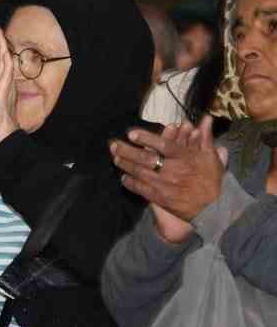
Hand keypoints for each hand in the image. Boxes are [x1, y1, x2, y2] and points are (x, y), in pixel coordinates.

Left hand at [0, 25, 20, 145]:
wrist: (4, 134)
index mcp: (0, 83)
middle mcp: (5, 81)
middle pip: (1, 56)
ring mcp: (6, 86)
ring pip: (4, 60)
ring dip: (0, 45)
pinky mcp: (4, 92)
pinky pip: (5, 75)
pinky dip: (5, 63)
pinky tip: (4, 53)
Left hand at [111, 116, 225, 225]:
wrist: (213, 207)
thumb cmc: (211, 179)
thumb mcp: (211, 156)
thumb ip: (205, 137)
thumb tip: (206, 119)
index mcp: (185, 157)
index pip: (164, 145)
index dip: (147, 139)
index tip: (131, 133)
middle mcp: (173, 170)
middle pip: (146, 158)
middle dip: (127, 150)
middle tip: (113, 144)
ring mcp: (165, 184)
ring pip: (140, 172)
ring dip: (125, 164)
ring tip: (115, 157)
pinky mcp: (160, 197)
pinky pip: (141, 188)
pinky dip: (130, 182)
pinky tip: (123, 177)